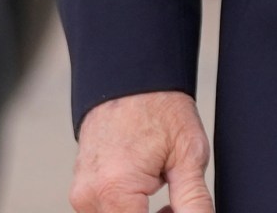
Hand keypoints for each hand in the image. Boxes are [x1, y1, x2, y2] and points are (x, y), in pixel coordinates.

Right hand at [72, 90, 211, 212]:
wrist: (130, 77)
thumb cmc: (158, 107)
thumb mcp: (188, 156)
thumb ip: (194, 202)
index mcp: (114, 190)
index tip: (180, 210)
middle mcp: (90, 196)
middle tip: (177, 206)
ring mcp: (82, 194)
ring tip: (165, 193)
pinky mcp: (82, 189)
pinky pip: (106, 212)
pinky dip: (129, 210)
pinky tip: (148, 191)